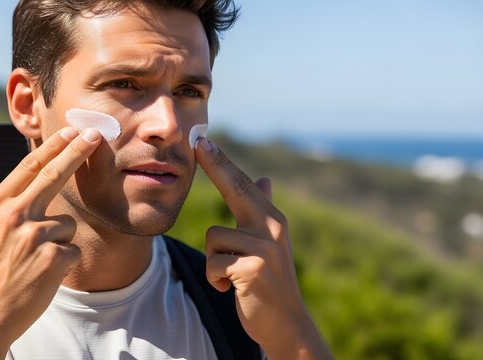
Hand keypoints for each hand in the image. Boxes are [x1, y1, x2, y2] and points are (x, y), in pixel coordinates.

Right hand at [0, 127, 100, 358]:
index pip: (30, 166)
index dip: (53, 146)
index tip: (71, 130)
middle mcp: (16, 215)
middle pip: (54, 175)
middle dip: (77, 151)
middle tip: (96, 133)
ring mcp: (35, 236)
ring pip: (67, 223)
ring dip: (59, 240)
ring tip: (34, 260)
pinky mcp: (52, 258)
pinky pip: (72, 249)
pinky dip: (63, 261)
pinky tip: (42, 274)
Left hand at [195, 137, 331, 359]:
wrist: (286, 323)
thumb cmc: (269, 280)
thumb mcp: (267, 243)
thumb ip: (262, 210)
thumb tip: (265, 178)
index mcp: (271, 219)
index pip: (242, 184)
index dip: (221, 161)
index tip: (202, 140)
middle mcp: (272, 226)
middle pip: (235, 188)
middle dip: (215, 165)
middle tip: (196, 141)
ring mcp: (264, 247)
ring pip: (212, 238)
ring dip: (213, 261)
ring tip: (231, 276)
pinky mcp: (252, 268)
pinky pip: (213, 263)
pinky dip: (215, 279)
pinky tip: (231, 288)